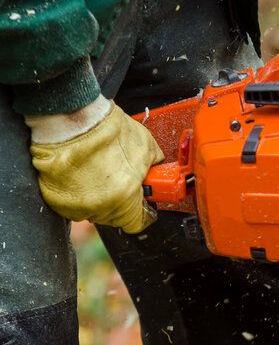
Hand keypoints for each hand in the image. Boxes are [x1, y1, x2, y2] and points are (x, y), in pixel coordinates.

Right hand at [26, 96, 163, 232]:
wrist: (72, 121)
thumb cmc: (107, 131)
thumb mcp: (147, 147)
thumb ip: (154, 168)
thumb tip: (156, 176)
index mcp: (125, 197)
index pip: (137, 222)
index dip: (142, 212)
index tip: (141, 205)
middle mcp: (100, 207)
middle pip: (115, 217)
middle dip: (121, 201)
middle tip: (119, 180)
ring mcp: (75, 205)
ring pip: (93, 211)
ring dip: (98, 198)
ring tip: (98, 172)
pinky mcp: (56, 200)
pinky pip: (72, 205)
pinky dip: (78, 194)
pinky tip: (82, 174)